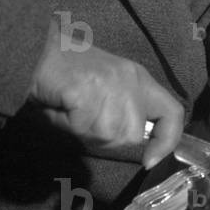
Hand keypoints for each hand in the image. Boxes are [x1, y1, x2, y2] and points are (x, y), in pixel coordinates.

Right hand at [28, 19, 183, 167]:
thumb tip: (137, 149)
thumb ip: (127, 113)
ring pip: (108, 135)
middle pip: (133, 135)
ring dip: (84, 132)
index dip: (167, 141)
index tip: (150, 160)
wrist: (37, 49)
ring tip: (71, 110)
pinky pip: (83, 127)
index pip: (172, 113)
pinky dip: (67, 124)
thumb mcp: (109, 88)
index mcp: (140, 79)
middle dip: (107, 139)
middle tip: (84, 119)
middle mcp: (132, 81)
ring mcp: (112, 84)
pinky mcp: (88, 90)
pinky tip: (61, 107)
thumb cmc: (69, 73)